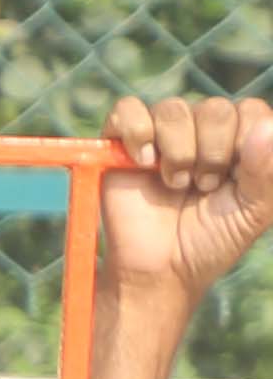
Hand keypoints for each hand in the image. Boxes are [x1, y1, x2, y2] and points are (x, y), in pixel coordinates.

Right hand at [99, 94, 272, 320]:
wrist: (160, 270)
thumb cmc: (211, 240)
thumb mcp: (252, 210)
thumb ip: (265, 171)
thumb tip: (266, 128)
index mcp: (238, 141)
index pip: (251, 111)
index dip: (245, 142)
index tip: (234, 179)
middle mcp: (201, 130)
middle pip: (214, 108)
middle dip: (212, 152)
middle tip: (203, 186)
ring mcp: (160, 134)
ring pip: (173, 108)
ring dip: (178, 151)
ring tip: (175, 184)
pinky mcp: (119, 142)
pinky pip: (127, 109)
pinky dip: (136, 132)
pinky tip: (143, 162)